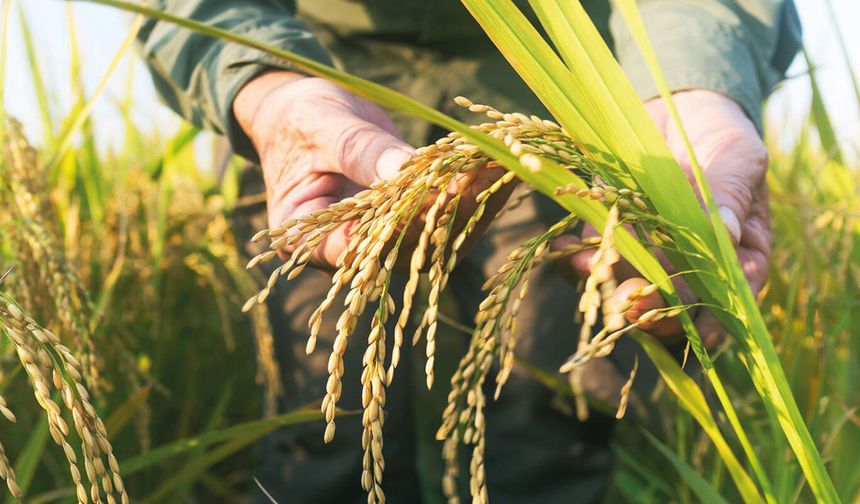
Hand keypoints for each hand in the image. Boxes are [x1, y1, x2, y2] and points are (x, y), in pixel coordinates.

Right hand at [234, 72, 509, 269]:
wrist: (302, 114)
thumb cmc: (299, 119)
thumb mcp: (321, 127)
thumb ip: (359, 151)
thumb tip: (405, 170)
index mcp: (309, 240)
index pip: (359, 247)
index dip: (401, 225)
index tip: (439, 193)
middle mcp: (350, 253)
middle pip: (407, 246)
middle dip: (450, 210)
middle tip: (487, 173)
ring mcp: (383, 241)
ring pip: (435, 237)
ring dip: (473, 203)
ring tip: (504, 165)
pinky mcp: (409, 223)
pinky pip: (444, 216)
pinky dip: (472, 191)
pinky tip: (498, 164)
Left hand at [555, 90, 770, 344]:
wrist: (675, 105)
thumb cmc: (721, 134)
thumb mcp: (737, 156)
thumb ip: (731, 193)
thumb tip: (729, 233)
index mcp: (735, 253)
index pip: (730, 295)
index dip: (718, 319)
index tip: (704, 334)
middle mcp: (689, 262)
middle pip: (675, 301)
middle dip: (653, 307)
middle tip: (631, 304)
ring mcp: (647, 252)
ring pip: (629, 284)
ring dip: (608, 286)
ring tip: (590, 272)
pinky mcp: (610, 233)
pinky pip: (593, 257)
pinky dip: (575, 259)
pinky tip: (564, 251)